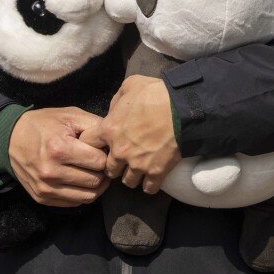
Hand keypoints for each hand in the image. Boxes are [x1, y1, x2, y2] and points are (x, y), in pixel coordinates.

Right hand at [9, 107, 109, 206]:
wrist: (10, 139)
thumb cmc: (44, 124)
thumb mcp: (70, 115)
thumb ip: (95, 125)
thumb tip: (116, 140)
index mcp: (59, 148)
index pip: (99, 161)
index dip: (106, 154)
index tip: (104, 150)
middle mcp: (51, 172)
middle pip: (96, 180)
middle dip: (104, 171)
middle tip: (102, 162)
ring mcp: (45, 188)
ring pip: (88, 196)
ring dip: (97, 185)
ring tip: (95, 172)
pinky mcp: (42, 198)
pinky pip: (75, 202)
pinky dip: (83, 193)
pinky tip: (81, 179)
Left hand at [85, 75, 180, 194]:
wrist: (184, 108)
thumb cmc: (156, 94)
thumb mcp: (131, 85)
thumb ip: (117, 101)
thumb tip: (114, 111)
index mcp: (109, 130)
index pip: (89, 144)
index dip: (95, 144)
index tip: (104, 144)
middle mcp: (120, 151)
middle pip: (108, 169)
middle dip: (115, 165)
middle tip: (124, 158)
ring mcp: (138, 164)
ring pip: (127, 181)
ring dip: (132, 175)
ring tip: (139, 169)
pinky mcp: (156, 172)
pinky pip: (148, 188)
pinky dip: (150, 185)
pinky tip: (152, 178)